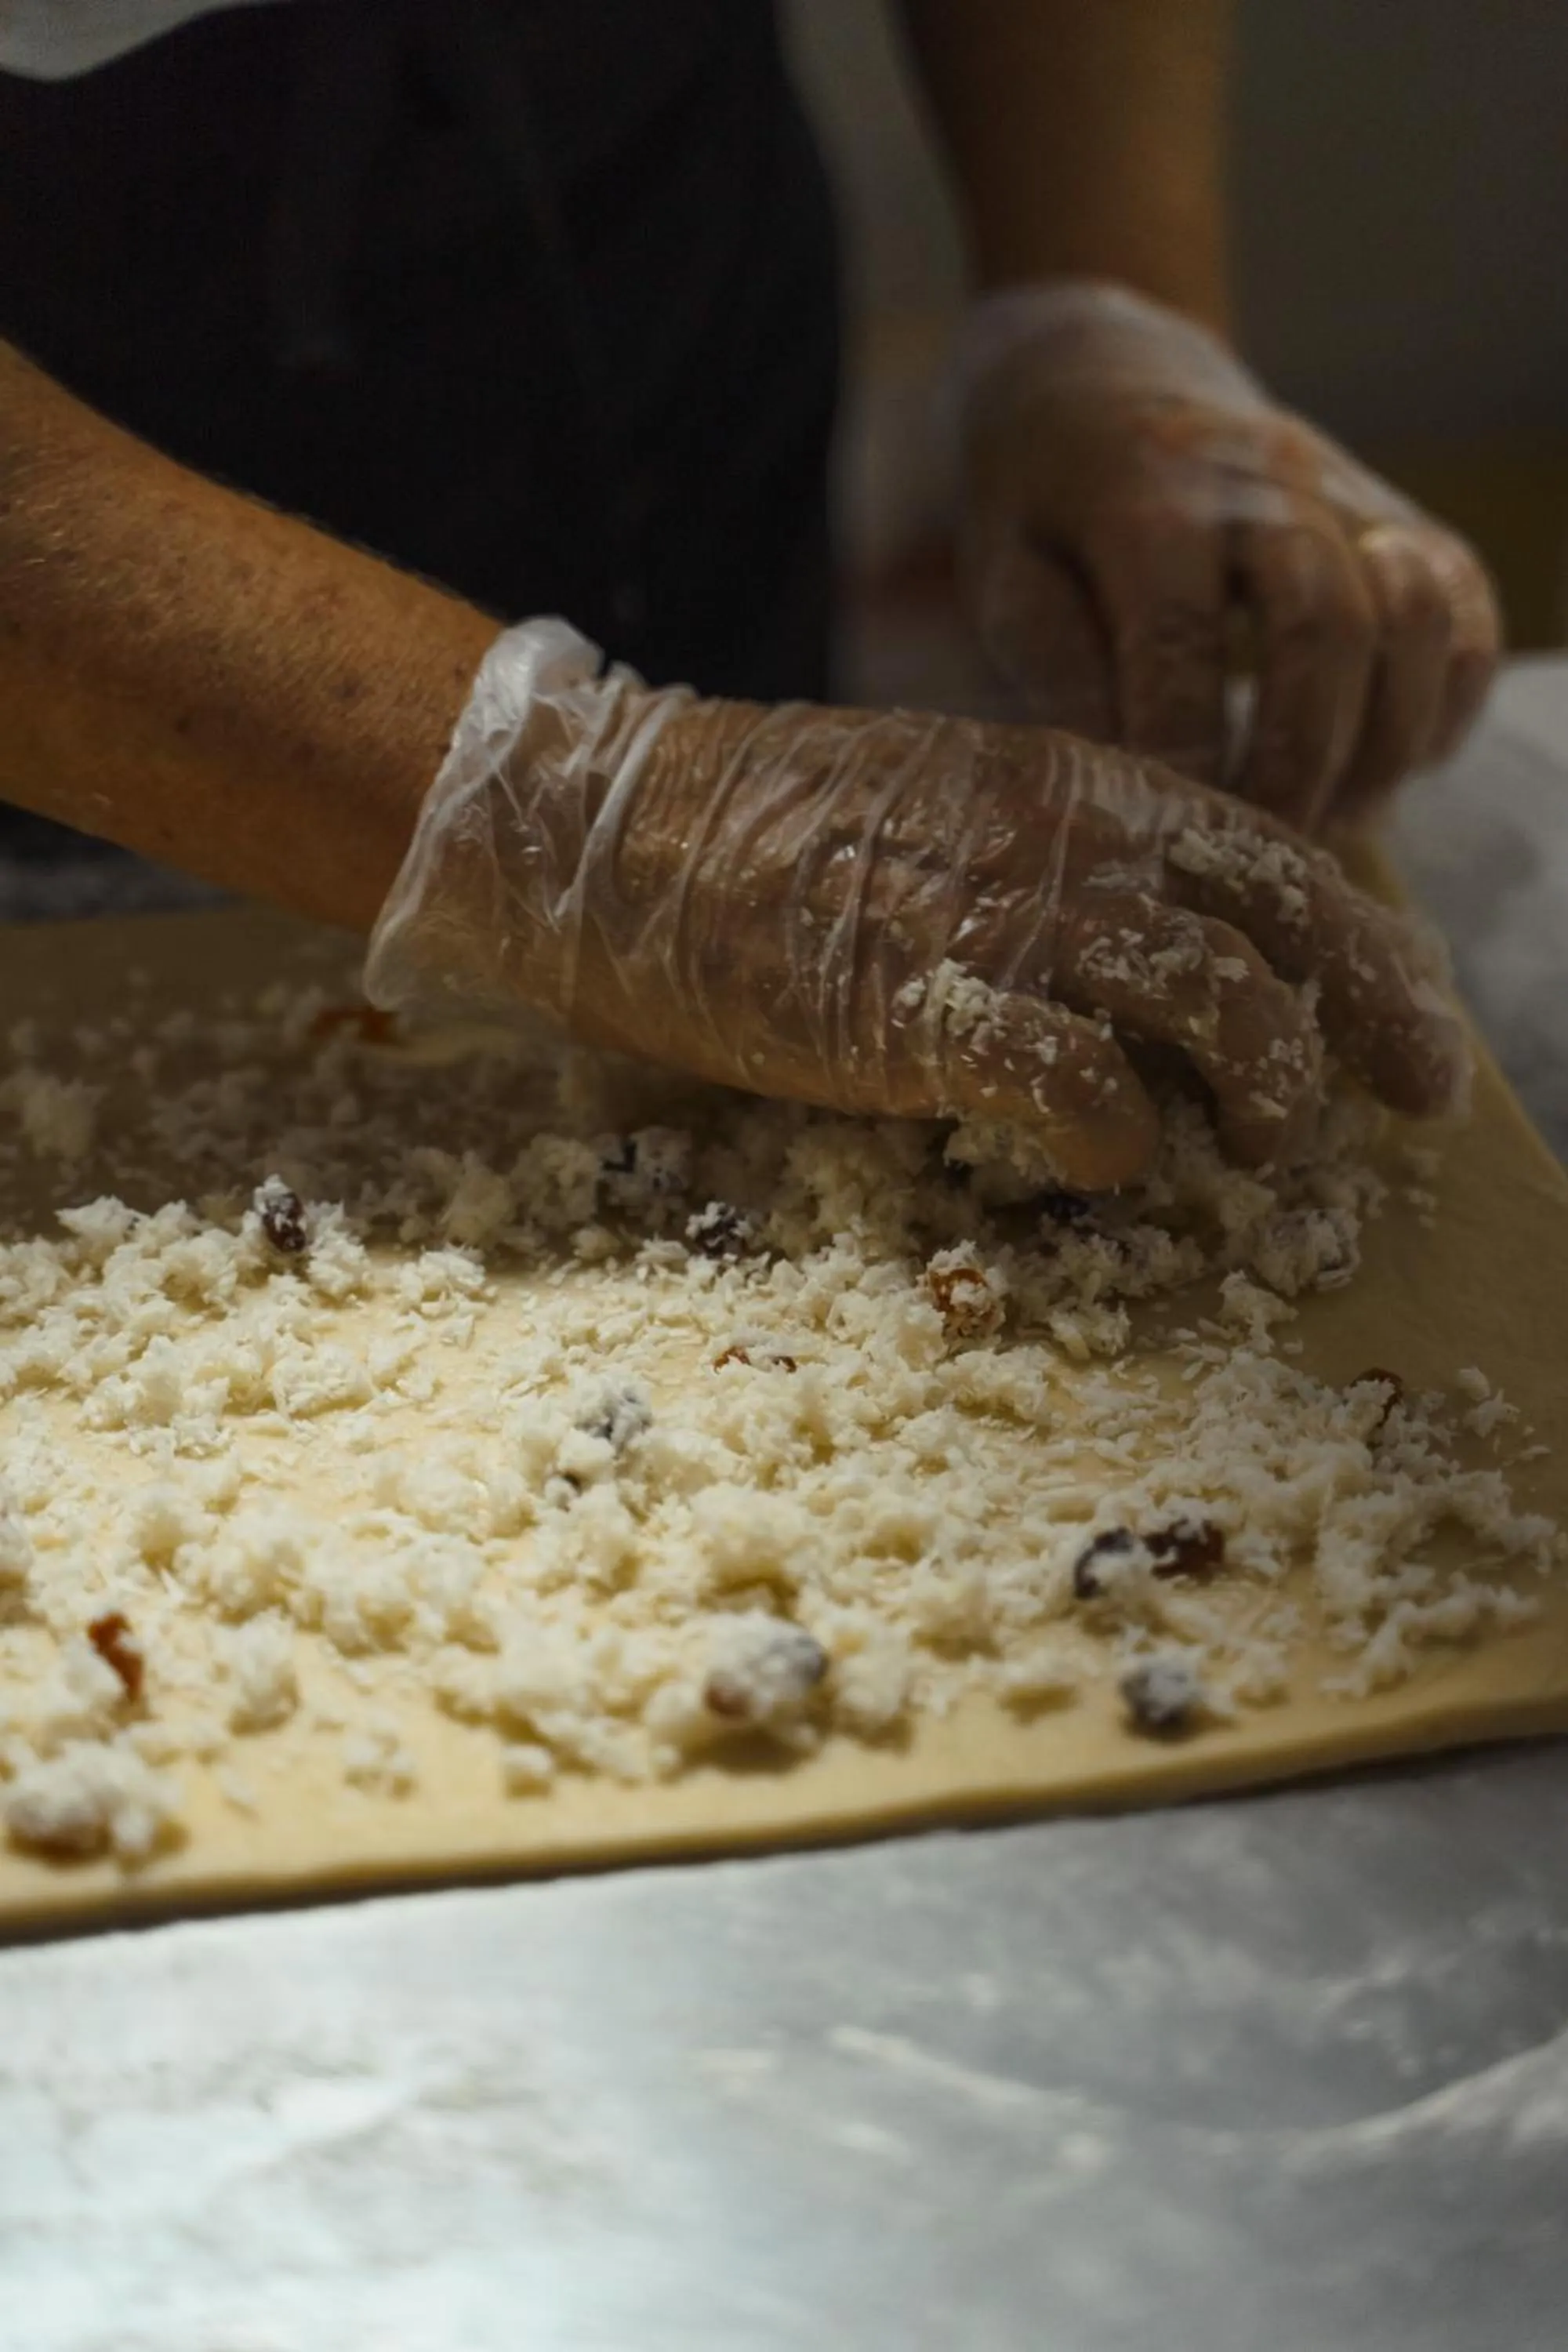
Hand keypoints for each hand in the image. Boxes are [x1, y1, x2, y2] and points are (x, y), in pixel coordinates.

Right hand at [366, 621, 1465, 1191]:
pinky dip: (1117, 1142)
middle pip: (1277, 933)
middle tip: (1384, 1110)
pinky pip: (1076, 1087)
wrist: (622, 834)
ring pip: (1213, 1004)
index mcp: (1081, 786)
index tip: (1414, 1048)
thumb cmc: (777, 837)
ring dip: (1260, 1093)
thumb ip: (1064, 869)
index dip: (1368, 962)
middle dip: (1361, 1031)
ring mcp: (999, 922)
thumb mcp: (953, 810)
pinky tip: (1105, 1166)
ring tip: (1255, 1152)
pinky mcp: (922, 1014)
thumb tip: (1163, 971)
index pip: (1276, 864)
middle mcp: (1067, 842)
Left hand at [955, 281, 1500, 831]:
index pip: (1181, 635)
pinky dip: (1438, 712)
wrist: (1109, 385)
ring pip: (1413, 622)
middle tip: (1258, 851)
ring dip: (1378, 748)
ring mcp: (1349, 497)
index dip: (1180, 750)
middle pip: (1324, 627)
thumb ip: (1057, 670)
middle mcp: (1267, 480)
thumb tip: (1126, 781)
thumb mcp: (1007, 578)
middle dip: (1293, 763)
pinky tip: (1377, 775)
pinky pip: (1464, 622)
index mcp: (1149, 490)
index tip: (1165, 833)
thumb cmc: (1044, 508)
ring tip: (1323, 826)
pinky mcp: (1403, 526)